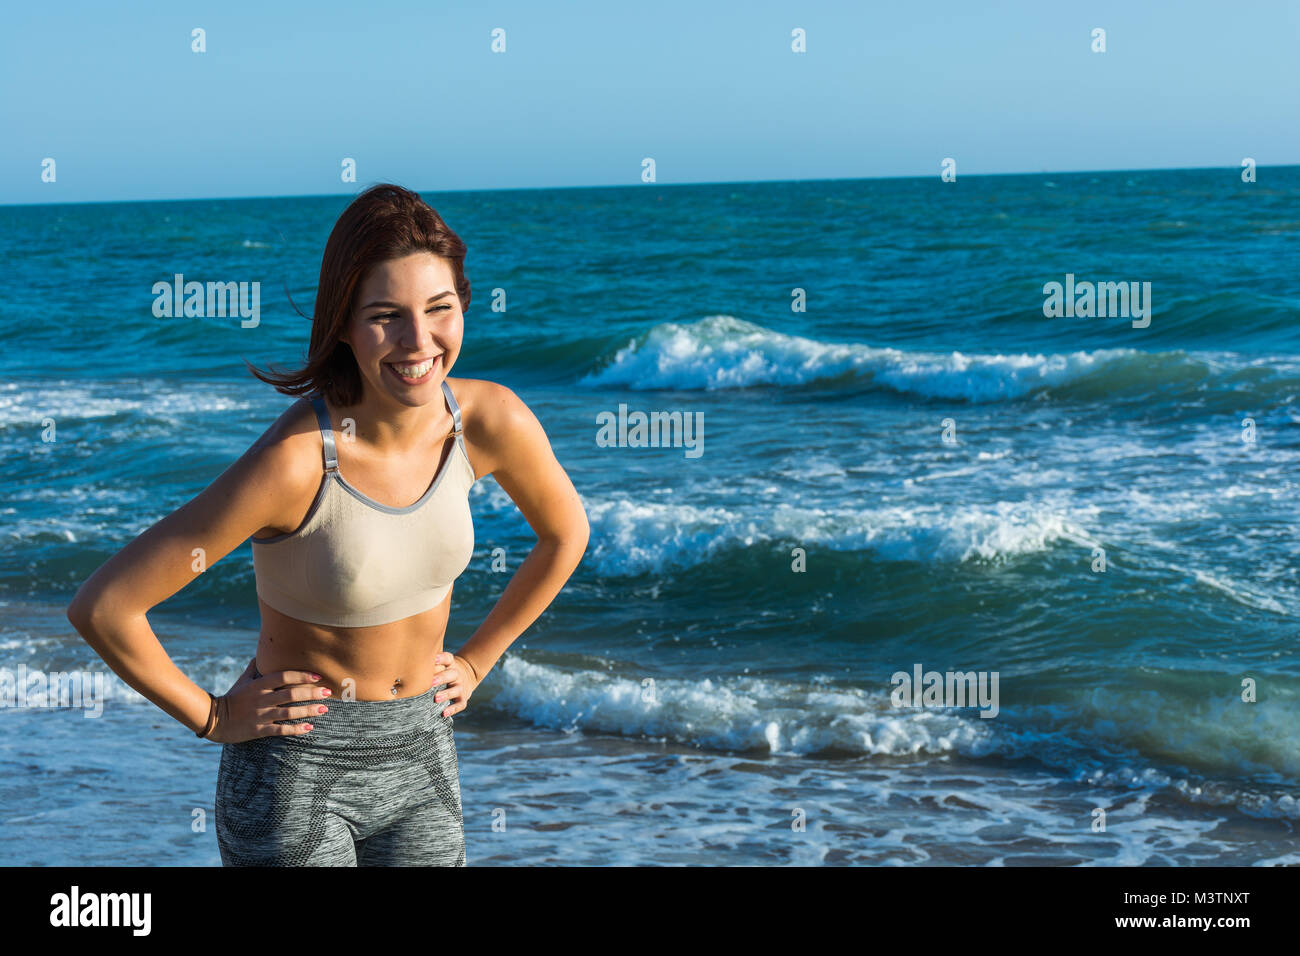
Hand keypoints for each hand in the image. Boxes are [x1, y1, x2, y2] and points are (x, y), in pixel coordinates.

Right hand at [205, 658, 331, 743]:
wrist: (214, 719)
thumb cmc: (233, 697)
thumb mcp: (243, 680)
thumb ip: (255, 667)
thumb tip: (263, 652)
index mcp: (258, 685)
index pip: (283, 676)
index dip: (301, 675)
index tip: (318, 676)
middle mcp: (261, 699)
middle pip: (290, 695)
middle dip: (311, 693)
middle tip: (328, 692)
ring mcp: (260, 715)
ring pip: (288, 713)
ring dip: (307, 711)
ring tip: (323, 709)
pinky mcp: (259, 730)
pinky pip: (280, 730)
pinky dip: (296, 729)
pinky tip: (309, 727)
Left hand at [431, 651, 479, 718]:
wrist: (466, 676)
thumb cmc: (444, 671)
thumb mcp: (441, 664)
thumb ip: (428, 664)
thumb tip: (405, 668)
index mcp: (450, 664)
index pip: (448, 659)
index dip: (442, 658)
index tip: (434, 659)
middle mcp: (457, 675)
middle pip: (452, 674)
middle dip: (442, 678)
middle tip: (431, 682)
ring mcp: (461, 687)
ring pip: (456, 690)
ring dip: (446, 694)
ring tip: (436, 698)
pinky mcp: (463, 698)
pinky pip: (460, 704)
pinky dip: (453, 709)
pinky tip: (444, 713)